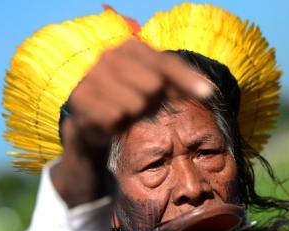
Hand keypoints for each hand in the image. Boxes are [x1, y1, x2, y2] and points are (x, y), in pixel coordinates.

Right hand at [51, 39, 211, 206]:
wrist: (93, 118)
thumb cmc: (130, 98)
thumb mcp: (157, 87)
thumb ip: (181, 83)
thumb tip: (209, 91)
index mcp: (130, 47)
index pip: (167, 63)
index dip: (188, 80)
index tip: (208, 94)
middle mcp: (109, 56)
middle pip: (153, 85)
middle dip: (152, 101)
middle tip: (141, 105)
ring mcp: (92, 75)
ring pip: (135, 103)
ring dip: (134, 115)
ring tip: (123, 112)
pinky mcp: (80, 99)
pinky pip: (115, 118)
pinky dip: (117, 125)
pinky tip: (109, 121)